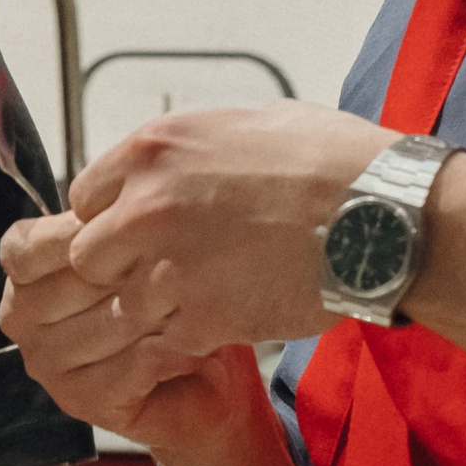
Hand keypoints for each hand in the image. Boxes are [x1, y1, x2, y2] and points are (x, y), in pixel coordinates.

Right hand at [0, 214, 274, 461]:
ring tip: (193, 306)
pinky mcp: (79, 401)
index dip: (78, 234)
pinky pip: (125, 367)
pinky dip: (168, 352)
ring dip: (157, 312)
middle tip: (179, 266)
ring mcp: (46, 364)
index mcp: (25, 276)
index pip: (24, 247)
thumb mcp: (137, 248)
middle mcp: (22, 320)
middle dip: (129, 273)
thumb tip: (121, 197)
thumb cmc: (171, 306)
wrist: (203, 377)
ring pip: (101, 322)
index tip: (134, 228)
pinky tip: (192, 343)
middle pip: (65, 283)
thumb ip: (112, 224)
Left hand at [51, 105, 384, 373]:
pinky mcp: (199, 318)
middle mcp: (145, 207)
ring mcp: (167, 267)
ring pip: (121, 306)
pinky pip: (166, 340)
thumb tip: (183, 160)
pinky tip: (225, 318)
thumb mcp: (253, 125)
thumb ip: (196, 150)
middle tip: (160, 272)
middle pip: (87, 258)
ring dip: (152, 309)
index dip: (107, 219)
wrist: (383, 217)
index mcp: (152, 150)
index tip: (135, 231)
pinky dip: (188, 338)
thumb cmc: (333, 162)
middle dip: (117, 268)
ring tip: (201, 297)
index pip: (82, 197)